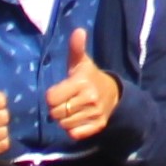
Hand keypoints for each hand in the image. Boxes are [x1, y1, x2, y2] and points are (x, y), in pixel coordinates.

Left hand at [43, 26, 120, 145]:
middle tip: (64, 101)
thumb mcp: (81, 62)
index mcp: (82, 82)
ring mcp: (94, 114)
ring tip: (71, 109)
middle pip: (56, 113)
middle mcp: (89, 99)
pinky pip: (74, 134)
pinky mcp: (98, 126)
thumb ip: (76, 48)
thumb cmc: (89, 77)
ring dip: (64, 119)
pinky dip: (72, 129)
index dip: (51, 96)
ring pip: (64, 124)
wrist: (113, 93)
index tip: (58, 92)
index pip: (51, 98)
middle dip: (56, 108)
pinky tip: (77, 119)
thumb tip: (78, 31)